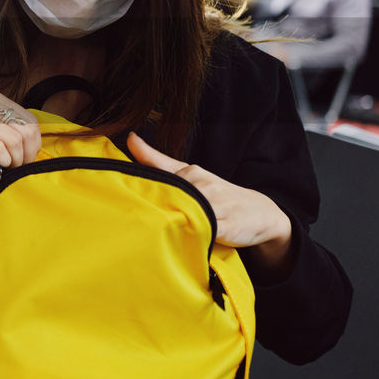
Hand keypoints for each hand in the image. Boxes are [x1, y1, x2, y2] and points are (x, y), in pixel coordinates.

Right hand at [0, 88, 41, 169]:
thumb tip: (18, 140)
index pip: (29, 118)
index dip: (33, 142)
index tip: (26, 156)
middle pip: (26, 129)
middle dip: (29, 152)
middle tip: (21, 166)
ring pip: (15, 139)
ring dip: (17, 160)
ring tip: (9, 168)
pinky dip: (4, 161)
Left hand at [127, 133, 292, 272]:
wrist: (261, 214)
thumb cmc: (218, 194)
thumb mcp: (188, 174)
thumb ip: (157, 160)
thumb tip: (130, 137)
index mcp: (188, 173)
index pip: (156, 175)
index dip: (137, 182)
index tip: (117, 181)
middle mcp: (200, 185)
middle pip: (166, 195)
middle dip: (147, 206)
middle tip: (124, 217)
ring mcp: (213, 205)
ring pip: (183, 212)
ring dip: (165, 222)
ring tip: (144, 232)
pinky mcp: (224, 226)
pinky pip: (201, 231)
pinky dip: (188, 236)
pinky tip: (174, 241)